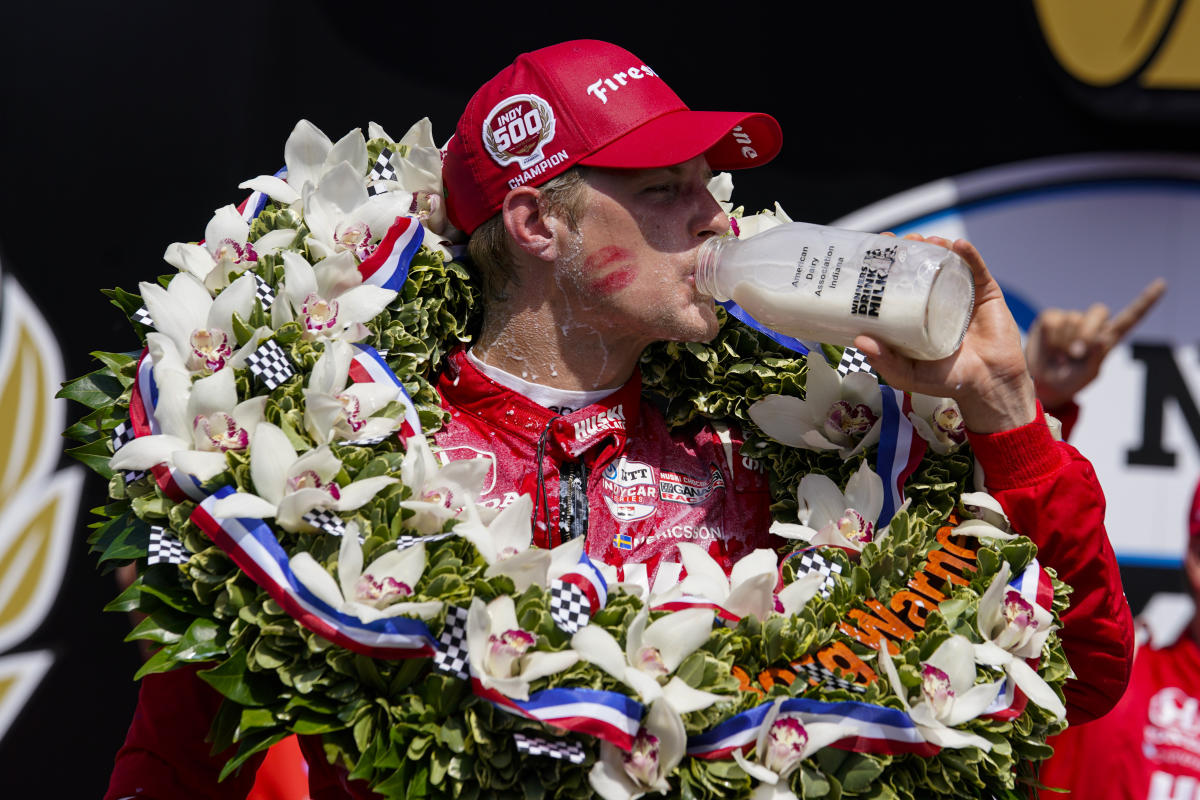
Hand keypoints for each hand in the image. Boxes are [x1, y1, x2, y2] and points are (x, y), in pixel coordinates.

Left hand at [853, 236, 1035, 433]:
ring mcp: (962, 294)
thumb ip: (885, 360)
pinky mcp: (986, 293)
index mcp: (916, 313)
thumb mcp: (908, 374)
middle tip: (901, 240)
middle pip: (922, 266)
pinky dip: (969, 254)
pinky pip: (977, 269)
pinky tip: (958, 245)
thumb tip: (859, 341)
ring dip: (937, 245)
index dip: (888, 265)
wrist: (988, 384)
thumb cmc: (946, 380)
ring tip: (926, 240)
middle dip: (912, 249)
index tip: (876, 249)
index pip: (899, 283)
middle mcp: (937, 299)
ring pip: (948, 262)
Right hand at [1026, 278, 1165, 408]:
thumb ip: (1097, 358)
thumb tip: (1100, 338)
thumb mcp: (1088, 375)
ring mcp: (1071, 319)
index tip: (1161, 284)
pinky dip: (1051, 338)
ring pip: (1073, 319)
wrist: (1044, 384)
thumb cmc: (1071, 381)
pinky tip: (1051, 349)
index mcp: (1109, 338)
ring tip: (1061, 357)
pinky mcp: (1051, 318)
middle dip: (1087, 331)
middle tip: (1077, 353)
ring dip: (1065, 342)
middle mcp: (1092, 325)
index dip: (1146, 300)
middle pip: (1099, 311)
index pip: (1131, 316)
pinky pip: (1053, 321)